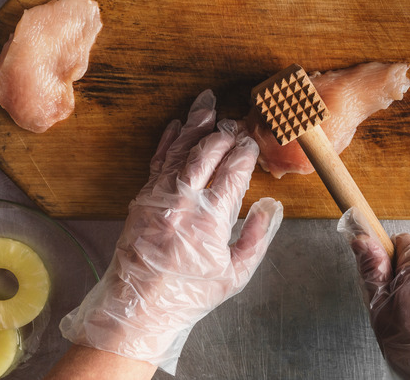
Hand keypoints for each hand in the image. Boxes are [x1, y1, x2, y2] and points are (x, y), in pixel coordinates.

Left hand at [59, 90, 282, 374]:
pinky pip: (158, 161)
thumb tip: (271, 206)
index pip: (233, 171)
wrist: (138, 307)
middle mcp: (183, 202)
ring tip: (206, 102)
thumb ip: (256, 237)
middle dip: (223, 132)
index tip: (252, 142)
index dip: (245, 152)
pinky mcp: (142, 198)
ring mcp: (159, 197)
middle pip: (206, 153)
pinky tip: (177, 125)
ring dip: (195, 125)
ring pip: (181, 150)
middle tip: (234, 120)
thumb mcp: (235, 274)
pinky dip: (168, 141)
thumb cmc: (190, 294)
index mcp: (210, 220)